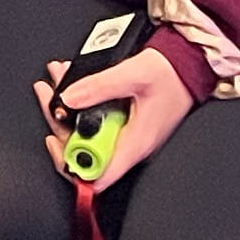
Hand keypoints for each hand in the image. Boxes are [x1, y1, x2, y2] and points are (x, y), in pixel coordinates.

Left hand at [41, 45, 192, 187]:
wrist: (192, 63)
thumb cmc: (172, 74)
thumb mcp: (133, 74)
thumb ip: (99, 86)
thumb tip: (68, 97)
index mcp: (134, 144)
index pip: (97, 176)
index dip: (71, 164)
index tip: (54, 138)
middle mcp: (129, 145)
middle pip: (84, 150)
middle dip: (61, 121)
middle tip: (48, 92)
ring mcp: (127, 134)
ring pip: (87, 132)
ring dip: (68, 106)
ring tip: (57, 77)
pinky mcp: (125, 122)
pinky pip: (97, 119)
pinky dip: (81, 101)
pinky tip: (73, 80)